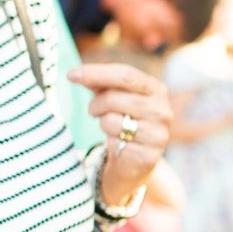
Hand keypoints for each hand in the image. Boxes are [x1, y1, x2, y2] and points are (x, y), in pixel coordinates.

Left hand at [72, 62, 173, 209]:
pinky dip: (109, 141)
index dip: (96, 73)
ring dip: (102, 123)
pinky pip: (113, 142)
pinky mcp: (148, 156)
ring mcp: (157, 134)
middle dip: (95, 104)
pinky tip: (118, 142)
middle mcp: (161, 111)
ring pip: (110, 121)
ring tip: (108, 126)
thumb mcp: (116, 96)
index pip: (125, 75)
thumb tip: (77, 74)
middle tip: (93, 110)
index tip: (71, 75)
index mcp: (156, 90)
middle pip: (114, 98)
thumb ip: (100, 83)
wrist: (137, 158)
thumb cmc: (125, 119)